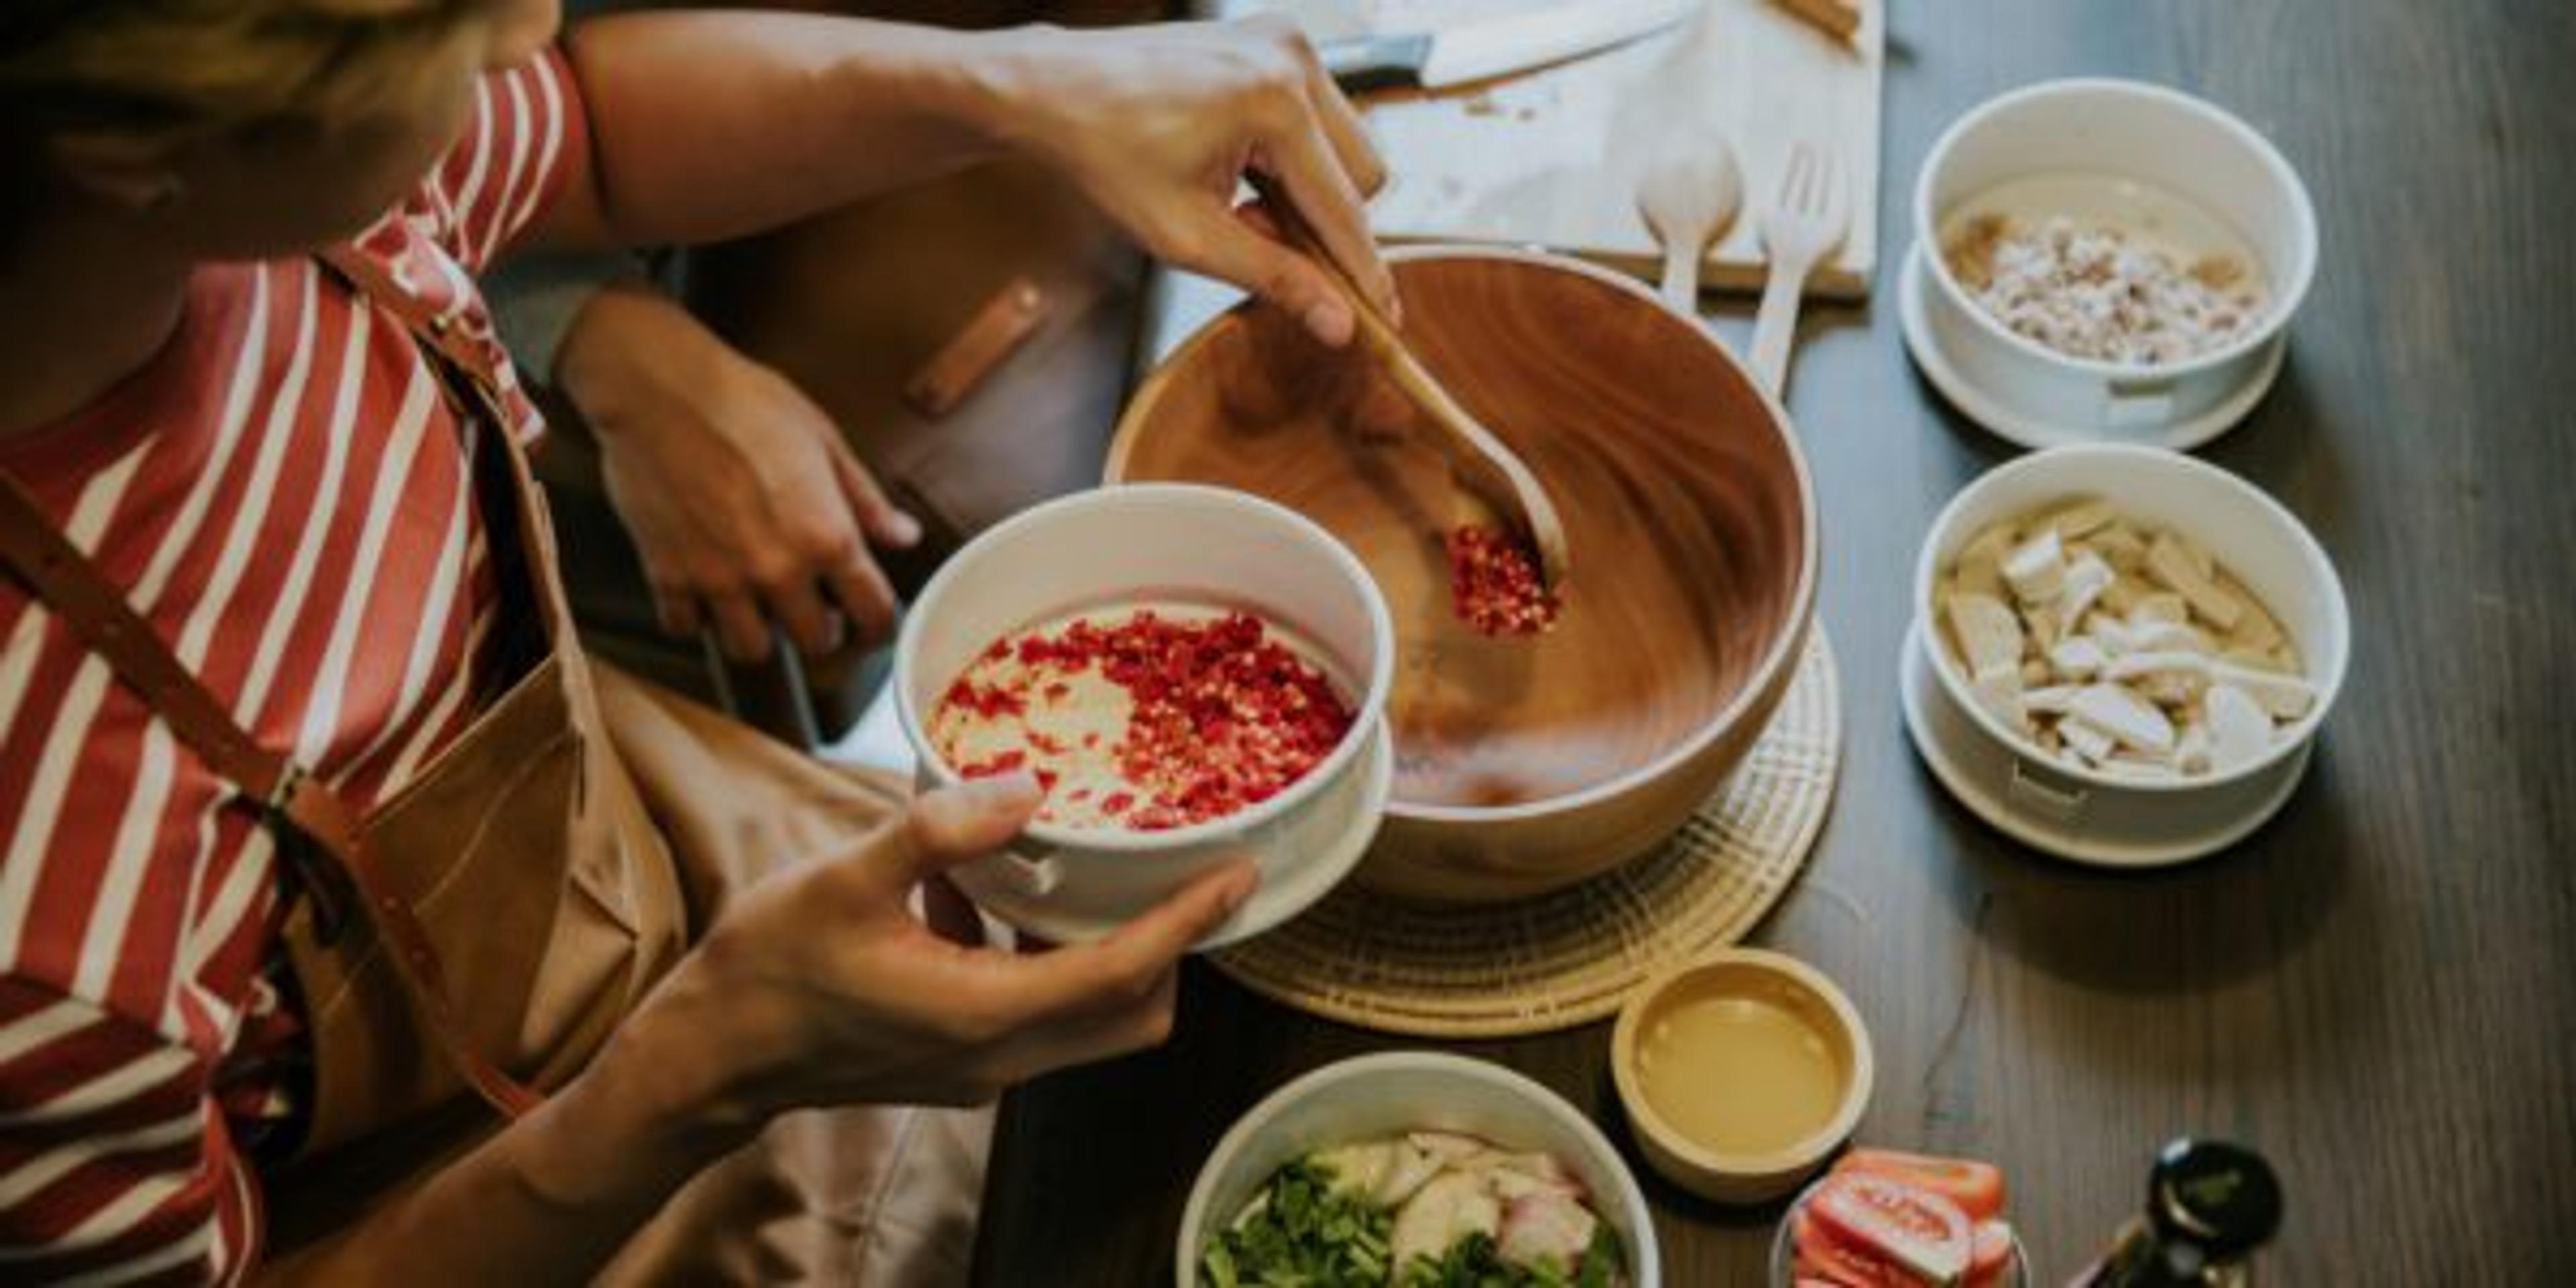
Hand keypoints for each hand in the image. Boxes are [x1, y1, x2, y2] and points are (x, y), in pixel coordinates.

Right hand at [555, 281, 920, 661]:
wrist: (660, 388)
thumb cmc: (744, 401)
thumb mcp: (824, 441)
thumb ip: (865, 500)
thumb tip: (903, 535)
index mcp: (826, 537)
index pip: (873, 613)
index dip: (878, 622)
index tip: (871, 618)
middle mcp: (776, 570)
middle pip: (814, 644)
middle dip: (822, 631)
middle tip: (815, 609)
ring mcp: (719, 579)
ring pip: (751, 650)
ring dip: (760, 633)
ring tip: (760, 605)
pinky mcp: (667, 575)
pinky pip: (687, 628)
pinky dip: (697, 617)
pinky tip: (705, 589)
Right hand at [640, 774, 1256, 1112]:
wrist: (709, 1054)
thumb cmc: (768, 968)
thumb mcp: (844, 877)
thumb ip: (939, 831)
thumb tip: (1021, 787)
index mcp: (982, 1015)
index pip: (1122, 974)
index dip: (1188, 923)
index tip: (1238, 876)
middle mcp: (998, 1056)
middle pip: (1132, 1014)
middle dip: (1169, 947)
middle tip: (1177, 870)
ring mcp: (981, 1068)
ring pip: (1091, 1020)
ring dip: (1106, 952)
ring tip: (1087, 870)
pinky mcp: (960, 1061)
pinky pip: (1040, 1014)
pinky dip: (1045, 960)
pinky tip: (985, 896)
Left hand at [988, 16, 1394, 346]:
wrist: (1055, 90)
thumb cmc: (1106, 156)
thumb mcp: (1188, 235)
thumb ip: (1273, 278)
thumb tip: (1337, 324)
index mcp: (1275, 102)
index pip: (1345, 209)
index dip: (1362, 272)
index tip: (1384, 321)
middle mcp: (1293, 58)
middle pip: (1364, 175)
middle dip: (1322, 221)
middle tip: (1252, 235)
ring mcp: (1287, 39)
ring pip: (1348, 145)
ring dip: (1309, 189)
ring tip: (1240, 200)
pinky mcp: (1277, 38)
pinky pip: (1320, 116)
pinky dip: (1294, 155)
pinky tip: (1242, 167)